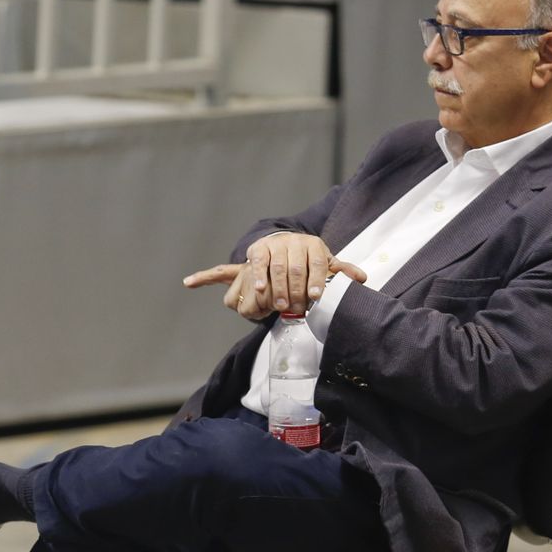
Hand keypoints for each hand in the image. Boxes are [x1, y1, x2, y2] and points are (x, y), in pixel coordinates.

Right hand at [183, 233, 366, 318]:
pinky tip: (189, 283)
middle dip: (288, 292)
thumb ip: (341, 271)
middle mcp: (280, 246)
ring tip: (269, 304)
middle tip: (291, 308)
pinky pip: (221, 272)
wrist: (288, 243)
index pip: (309, 263)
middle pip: (284, 271)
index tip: (313, 296)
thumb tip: (362, 278)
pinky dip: (204, 277)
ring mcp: (260, 254)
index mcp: (306, 245)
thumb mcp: (326, 263)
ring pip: (259, 274)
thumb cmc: (309, 258)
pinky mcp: (245, 263)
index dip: (312, 280)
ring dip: (263, 289)